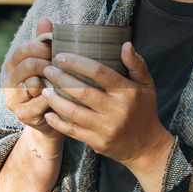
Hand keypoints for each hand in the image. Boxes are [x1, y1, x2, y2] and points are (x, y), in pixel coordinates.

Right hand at [2, 18, 60, 136]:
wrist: (51, 118)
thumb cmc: (51, 84)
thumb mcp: (47, 61)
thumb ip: (44, 41)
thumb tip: (44, 20)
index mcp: (11, 65)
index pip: (23, 49)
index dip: (42, 47)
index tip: (57, 50)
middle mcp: (7, 81)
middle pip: (28, 65)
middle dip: (49, 64)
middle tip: (63, 67)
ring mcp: (13, 99)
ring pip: (33, 83)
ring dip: (52, 81)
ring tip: (63, 80)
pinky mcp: (22, 114)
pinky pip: (41, 100)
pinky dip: (55, 97)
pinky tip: (62, 96)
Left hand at [41, 42, 173, 181]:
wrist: (147, 147)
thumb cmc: (144, 110)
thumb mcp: (147, 85)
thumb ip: (136, 64)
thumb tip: (125, 44)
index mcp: (127, 92)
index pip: (99, 73)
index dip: (77, 63)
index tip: (60, 56)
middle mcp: (117, 110)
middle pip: (82, 91)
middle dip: (61, 79)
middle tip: (48, 69)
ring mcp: (106, 128)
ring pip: (73, 112)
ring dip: (55, 99)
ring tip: (44, 89)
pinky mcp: (98, 142)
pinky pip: (73, 131)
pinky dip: (58, 122)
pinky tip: (48, 113)